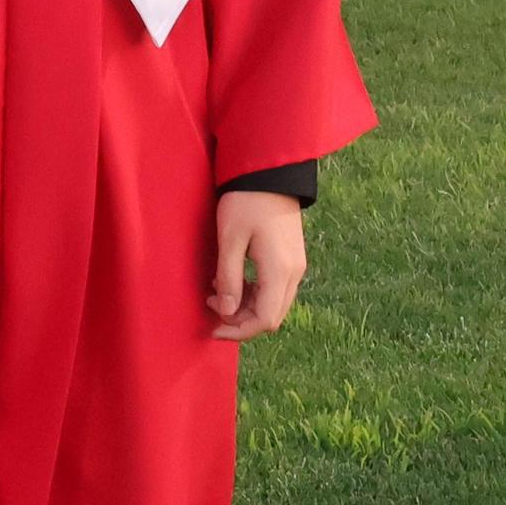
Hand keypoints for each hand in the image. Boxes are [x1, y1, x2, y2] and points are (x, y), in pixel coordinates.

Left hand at [207, 190, 306, 341]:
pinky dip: (252, 291)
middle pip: (271, 315)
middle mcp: (293, 274)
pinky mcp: (290, 257)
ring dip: (245, 305)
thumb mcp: (230, 238)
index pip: (265, 320)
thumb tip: (225, 311)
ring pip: (272, 302)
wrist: (268, 173)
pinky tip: (229, 278)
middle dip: (240, 319)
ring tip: (215, 291)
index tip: (213, 328)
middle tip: (210, 307)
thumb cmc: (245, 202)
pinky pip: (273, 287)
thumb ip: (228, 277)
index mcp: (280, 271)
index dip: (239, 330)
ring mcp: (295, 266)